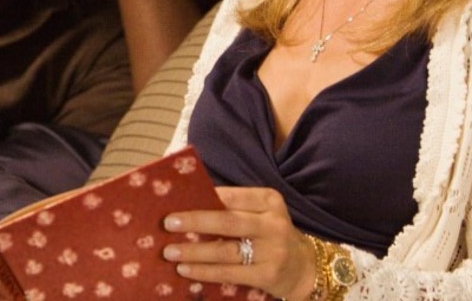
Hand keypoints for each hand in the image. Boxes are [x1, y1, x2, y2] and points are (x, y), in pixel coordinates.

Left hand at [162, 186, 317, 299]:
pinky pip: (229, 273)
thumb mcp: (260, 214)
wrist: (303, 269)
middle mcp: (274, 224)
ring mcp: (273, 251)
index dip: (204, 197)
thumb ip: (232, 207)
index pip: (232, 195)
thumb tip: (186, 203)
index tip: (177, 199)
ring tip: (170, 251)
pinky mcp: (268, 275)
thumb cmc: (269, 235)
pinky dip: (204, 272)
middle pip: (227, 221)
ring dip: (194, 251)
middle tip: (168, 223)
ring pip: (225, 250)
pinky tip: (185, 270)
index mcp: (269, 200)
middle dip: (195, 222)